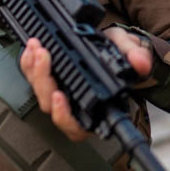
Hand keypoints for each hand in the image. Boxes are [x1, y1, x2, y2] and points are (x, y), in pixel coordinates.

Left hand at [19, 27, 151, 140]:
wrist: (113, 44)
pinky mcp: (50, 81)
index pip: (77, 126)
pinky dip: (28, 65)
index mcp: (97, 108)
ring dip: (34, 71)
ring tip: (37, 47)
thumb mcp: (130, 49)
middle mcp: (76, 106)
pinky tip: (30, 50)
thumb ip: (135, 56)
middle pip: (51, 105)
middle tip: (44, 55)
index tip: (60, 96)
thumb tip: (140, 64)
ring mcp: (61, 94)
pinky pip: (33, 79)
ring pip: (40, 93)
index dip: (64, 116)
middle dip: (43, 80)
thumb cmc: (121, 54)